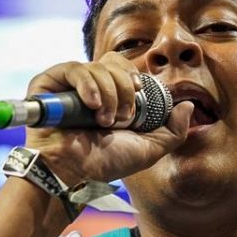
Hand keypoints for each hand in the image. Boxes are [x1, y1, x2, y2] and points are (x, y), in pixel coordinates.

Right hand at [22, 52, 191, 184]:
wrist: (73, 173)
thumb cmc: (105, 163)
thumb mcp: (149, 149)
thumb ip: (173, 130)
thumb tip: (187, 105)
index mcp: (111, 95)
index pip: (127, 69)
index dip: (135, 79)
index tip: (138, 97)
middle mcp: (91, 87)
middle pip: (115, 62)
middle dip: (125, 88)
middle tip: (123, 118)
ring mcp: (69, 84)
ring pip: (97, 66)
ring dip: (109, 94)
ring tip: (105, 121)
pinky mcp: (48, 83)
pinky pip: (73, 69)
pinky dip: (88, 85)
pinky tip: (93, 105)